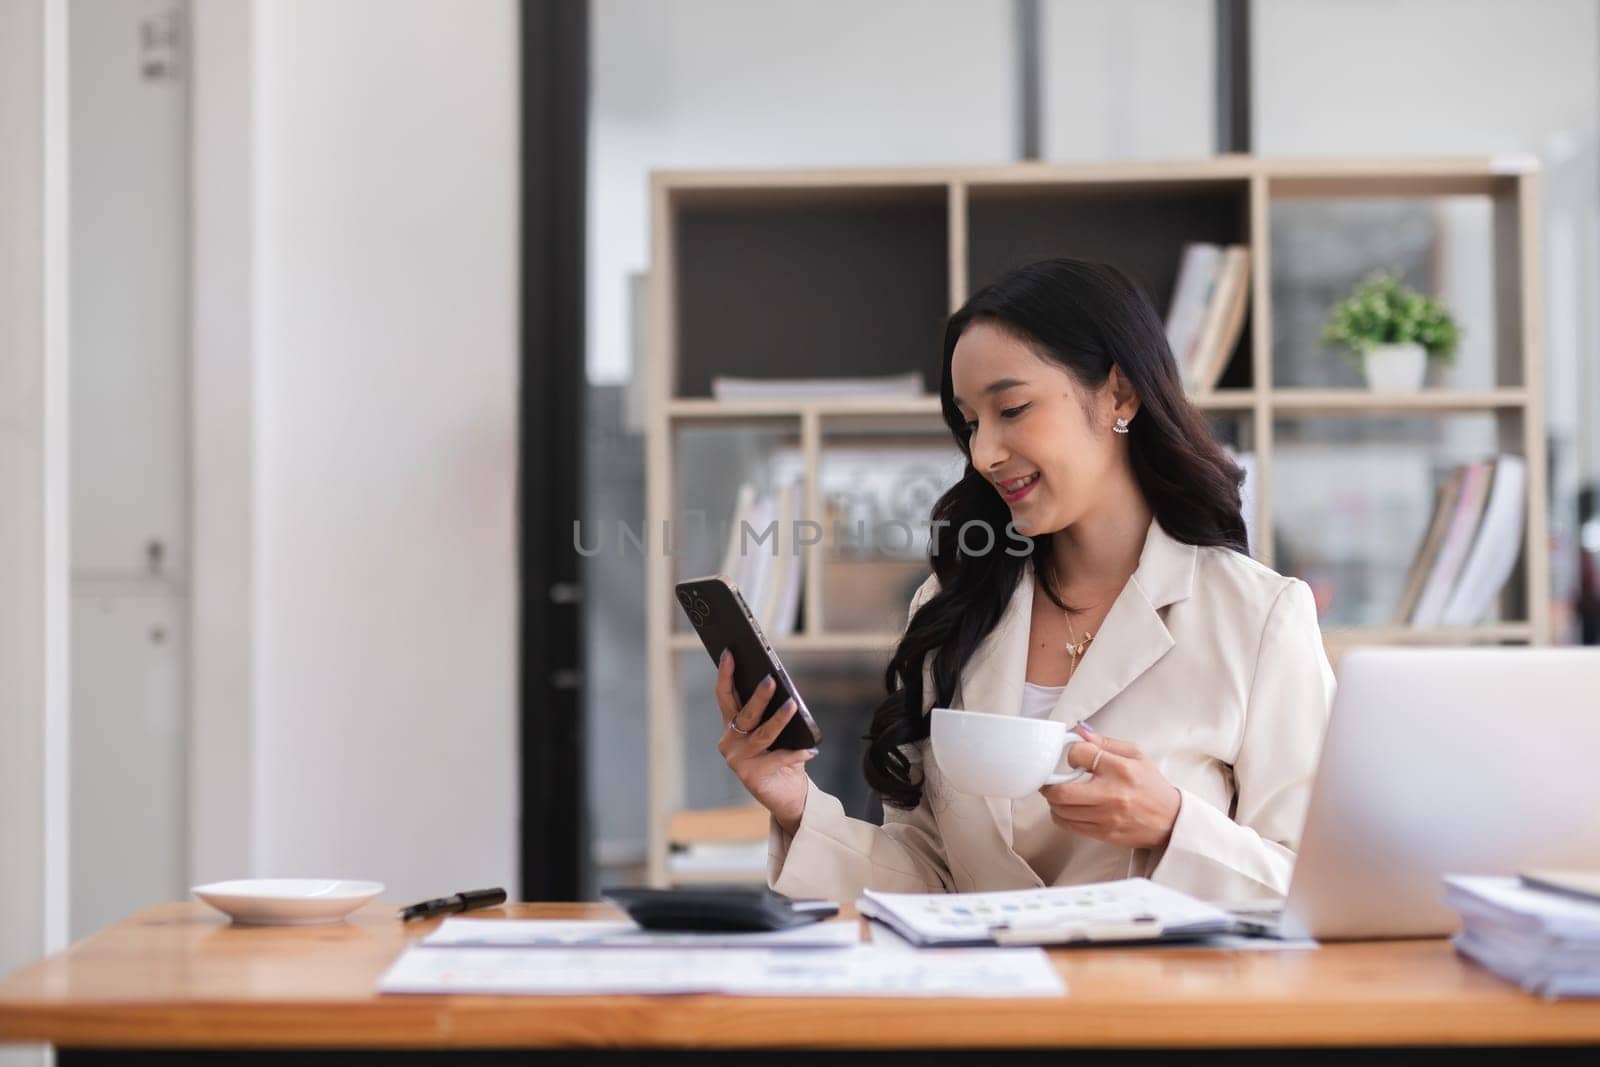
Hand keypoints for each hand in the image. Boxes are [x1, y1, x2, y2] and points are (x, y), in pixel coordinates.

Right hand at [714, 650, 815, 836]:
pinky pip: (778, 759)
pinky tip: (811, 749)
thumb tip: (784, 690)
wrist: (787, 793)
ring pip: (762, 734)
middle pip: (744, 713)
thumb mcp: (777, 731)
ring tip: (792, 705)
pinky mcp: (751, 777)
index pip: (725, 695)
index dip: (725, 673)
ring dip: (779, 719)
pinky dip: (796, 753)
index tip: (729, 652)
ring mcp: (738, 760)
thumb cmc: (782, 755)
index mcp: (732, 725)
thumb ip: (773, 713)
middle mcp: (730, 741)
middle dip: (758, 696)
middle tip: (770, 679)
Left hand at [1038, 723, 1180, 849]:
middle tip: (1050, 781)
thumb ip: (1106, 742)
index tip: (1076, 758)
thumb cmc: (1151, 785)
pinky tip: (1067, 810)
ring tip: (1060, 795)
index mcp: (1119, 769)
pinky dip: (1061, 817)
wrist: (1170, 820)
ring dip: (1054, 802)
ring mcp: (1106, 817)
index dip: (1072, 754)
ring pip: (1062, 811)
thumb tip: (1079, 732)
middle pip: (1061, 791)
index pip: (1079, 755)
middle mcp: (1111, 794)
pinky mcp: (1104, 834)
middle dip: (1049, 785)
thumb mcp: (1136, 755)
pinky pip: (1069, 826)